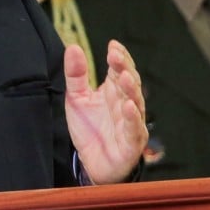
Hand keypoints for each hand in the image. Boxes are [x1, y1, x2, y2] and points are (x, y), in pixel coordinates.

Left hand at [64, 39, 147, 183]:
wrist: (91, 164)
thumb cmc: (90, 129)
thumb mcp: (76, 99)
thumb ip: (76, 75)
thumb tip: (73, 47)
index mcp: (114, 91)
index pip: (120, 69)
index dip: (119, 57)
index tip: (112, 45)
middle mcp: (126, 103)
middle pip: (129, 82)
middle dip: (124, 68)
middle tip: (115, 56)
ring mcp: (131, 122)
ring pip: (135, 102)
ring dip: (131, 89)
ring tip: (124, 76)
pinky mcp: (131, 143)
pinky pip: (134, 128)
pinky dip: (133, 117)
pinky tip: (129, 106)